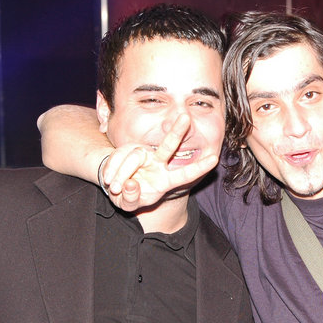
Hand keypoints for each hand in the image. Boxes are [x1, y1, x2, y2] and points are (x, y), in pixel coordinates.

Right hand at [101, 114, 218, 210]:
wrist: (112, 186)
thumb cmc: (128, 196)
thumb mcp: (129, 204)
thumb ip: (131, 198)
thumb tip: (131, 184)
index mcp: (165, 181)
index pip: (184, 174)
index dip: (199, 167)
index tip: (215, 159)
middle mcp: (158, 163)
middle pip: (169, 145)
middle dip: (177, 131)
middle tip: (186, 117)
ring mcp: (143, 154)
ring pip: (134, 158)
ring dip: (121, 174)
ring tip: (113, 187)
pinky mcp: (128, 149)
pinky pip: (118, 157)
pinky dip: (111, 170)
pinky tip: (108, 179)